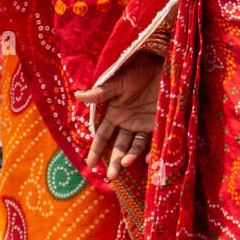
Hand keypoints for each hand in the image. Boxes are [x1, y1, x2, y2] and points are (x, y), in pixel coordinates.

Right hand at [76, 50, 161, 178]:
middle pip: (119, 146)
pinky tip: (150, 159)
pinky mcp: (159, 124)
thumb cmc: (137, 70)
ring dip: (130, 157)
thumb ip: (100, 93)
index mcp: (115, 114)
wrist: (163, 63)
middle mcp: (128, 123)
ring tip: (126, 163)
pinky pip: (154, 142)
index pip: (103, 136)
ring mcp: (143, 125)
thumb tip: (77, 95)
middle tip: (112, 176)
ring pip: (135, 147)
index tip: (90, 164)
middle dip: (114, 161)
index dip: (96, 150)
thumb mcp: (117, 82)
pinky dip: (152, 152)